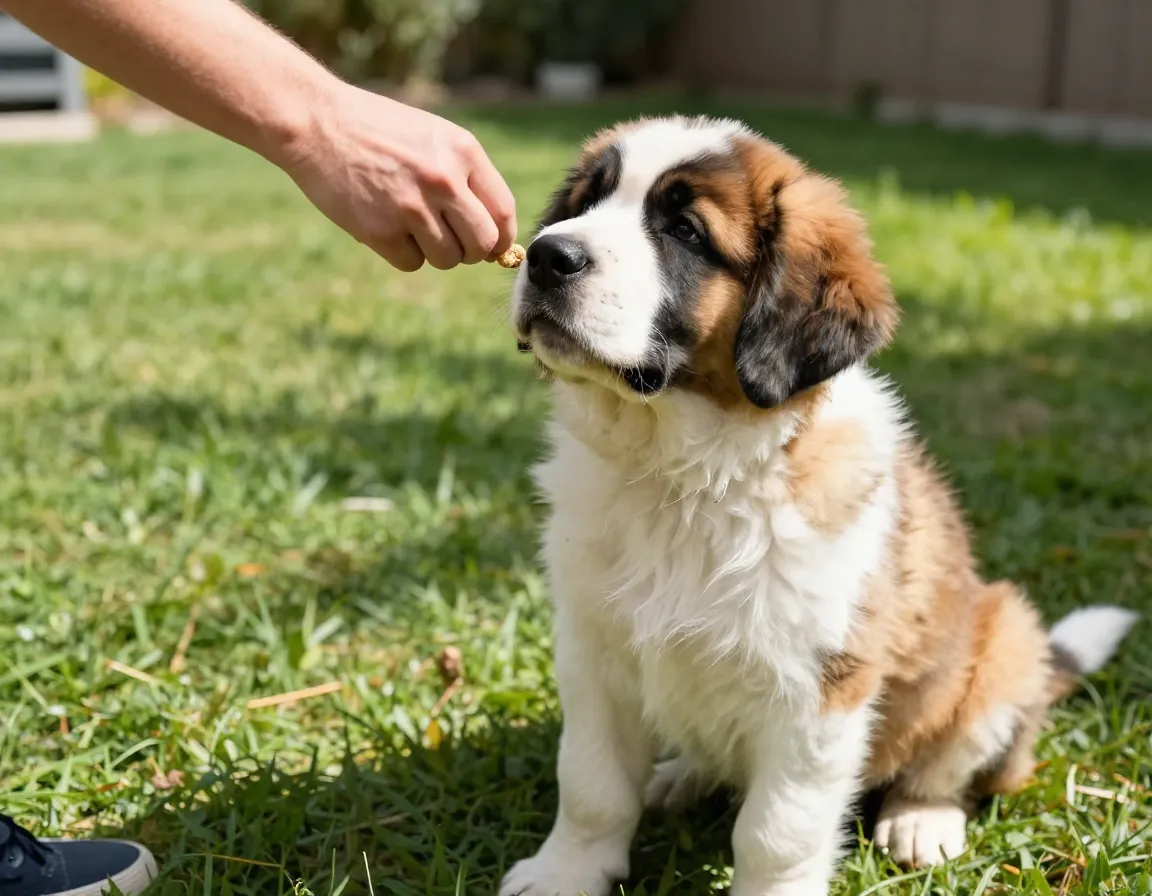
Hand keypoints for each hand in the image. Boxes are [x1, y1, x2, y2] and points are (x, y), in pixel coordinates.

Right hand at [276, 83, 516, 271]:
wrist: (317, 122)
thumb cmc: (379, 132)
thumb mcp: (433, 137)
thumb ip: (467, 179)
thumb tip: (497, 239)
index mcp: (463, 152)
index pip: (503, 212)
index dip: (501, 237)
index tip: (493, 245)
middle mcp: (443, 180)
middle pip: (482, 244)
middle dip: (471, 251)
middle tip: (452, 239)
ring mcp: (411, 207)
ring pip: (448, 259)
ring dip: (435, 251)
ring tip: (411, 223)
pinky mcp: (380, 230)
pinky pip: (411, 263)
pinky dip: (403, 253)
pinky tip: (386, 225)